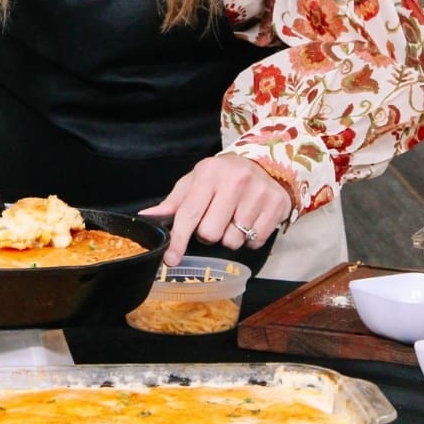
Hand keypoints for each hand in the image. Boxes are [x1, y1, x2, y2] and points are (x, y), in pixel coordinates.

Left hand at [142, 156, 290, 264]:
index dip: (178, 240)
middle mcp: (236, 180)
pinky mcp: (277, 204)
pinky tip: (250, 222)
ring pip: (233, 240)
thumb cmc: (223, 177)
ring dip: (230, 237)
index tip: (171, 259)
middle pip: (211, 233)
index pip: (189, 214)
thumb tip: (146, 218)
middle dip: (209, 235)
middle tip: (215, 222)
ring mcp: (259, 192)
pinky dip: (250, 239)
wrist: (266, 164)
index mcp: (210, 173)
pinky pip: (255, 240)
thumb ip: (173, 202)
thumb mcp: (196, 182)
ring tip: (234, 220)